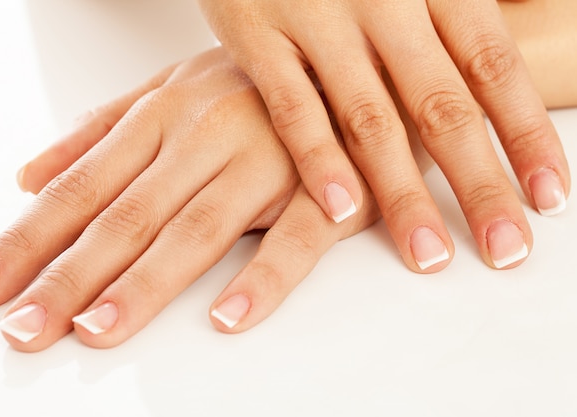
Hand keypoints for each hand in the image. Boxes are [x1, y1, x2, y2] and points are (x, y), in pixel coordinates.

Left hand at [0, 48, 398, 351]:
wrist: (348, 71)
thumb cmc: (254, 85)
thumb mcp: (168, 89)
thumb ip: (98, 130)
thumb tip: (31, 173)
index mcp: (164, 113)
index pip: (81, 185)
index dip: (31, 238)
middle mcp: (207, 135)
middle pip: (126, 215)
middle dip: (70, 277)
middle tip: (28, 328)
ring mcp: (267, 161)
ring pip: (196, 228)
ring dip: (146, 285)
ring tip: (100, 329)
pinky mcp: (324, 191)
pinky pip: (293, 239)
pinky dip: (262, 278)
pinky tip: (228, 317)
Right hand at [199, 0, 570, 270]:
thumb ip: (452, 16)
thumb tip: (501, 78)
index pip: (493, 68)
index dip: (526, 135)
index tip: (550, 198)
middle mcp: (383, 0)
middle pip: (442, 105)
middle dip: (479, 183)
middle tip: (505, 248)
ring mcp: (318, 19)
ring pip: (370, 117)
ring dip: (402, 191)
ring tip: (430, 253)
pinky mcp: (257, 37)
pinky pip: (293, 107)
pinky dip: (318, 159)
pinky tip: (343, 210)